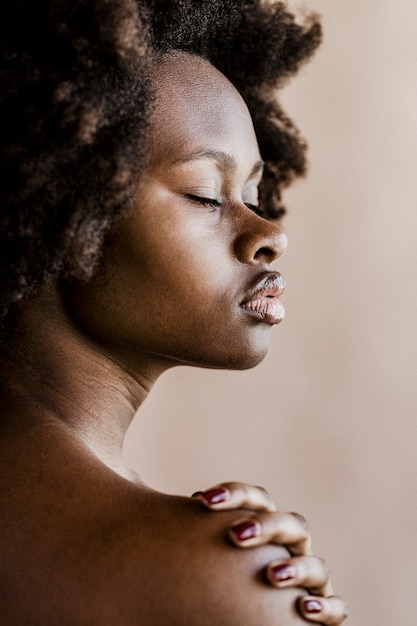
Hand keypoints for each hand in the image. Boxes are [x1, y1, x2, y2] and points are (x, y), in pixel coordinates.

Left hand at [192, 482, 347, 624]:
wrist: (241, 608)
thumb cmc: (213, 574)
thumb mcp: (198, 551)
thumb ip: (186, 531)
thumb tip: (140, 493)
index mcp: (261, 524)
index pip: (254, 498)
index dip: (233, 494)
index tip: (201, 501)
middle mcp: (288, 545)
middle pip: (287, 523)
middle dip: (264, 526)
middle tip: (234, 536)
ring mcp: (308, 574)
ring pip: (315, 561)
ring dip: (296, 566)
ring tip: (272, 576)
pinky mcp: (323, 607)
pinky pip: (336, 606)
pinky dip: (327, 606)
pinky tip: (305, 610)